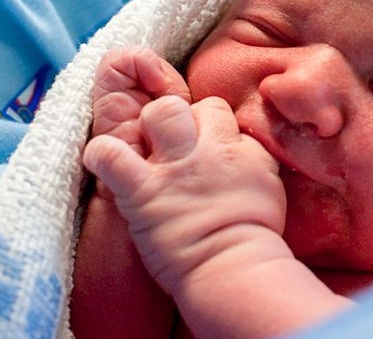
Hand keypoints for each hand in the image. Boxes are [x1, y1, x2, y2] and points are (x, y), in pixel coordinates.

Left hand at [83, 95, 285, 295]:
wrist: (234, 267)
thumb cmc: (254, 235)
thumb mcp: (269, 181)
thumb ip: (253, 156)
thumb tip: (241, 145)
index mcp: (239, 148)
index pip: (214, 110)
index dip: (203, 124)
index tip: (199, 144)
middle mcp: (206, 149)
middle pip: (185, 105)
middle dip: (173, 116)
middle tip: (170, 146)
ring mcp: (173, 168)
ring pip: (158, 113)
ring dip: (146, 127)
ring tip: (144, 152)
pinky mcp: (143, 190)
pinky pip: (112, 155)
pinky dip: (102, 153)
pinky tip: (104, 160)